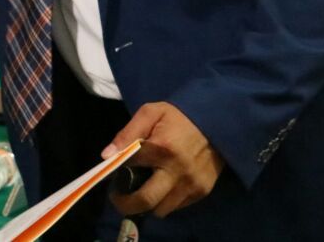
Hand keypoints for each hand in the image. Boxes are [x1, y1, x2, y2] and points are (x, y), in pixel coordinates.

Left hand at [102, 102, 224, 217]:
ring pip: (161, 209)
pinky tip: (160, 187)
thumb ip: (127, 133)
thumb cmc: (179, 117)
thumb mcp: (150, 113)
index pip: (129, 169)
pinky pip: (176, 207)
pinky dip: (164, 202)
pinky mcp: (202, 192)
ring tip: (140, 190)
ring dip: (147, 205)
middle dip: (126, 204)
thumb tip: (106, 156)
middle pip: (145, 201)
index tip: (109, 177)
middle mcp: (177, 171)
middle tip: (118, 198)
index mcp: (161, 149)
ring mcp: (192, 184)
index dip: (114, 175)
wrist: (217, 122)